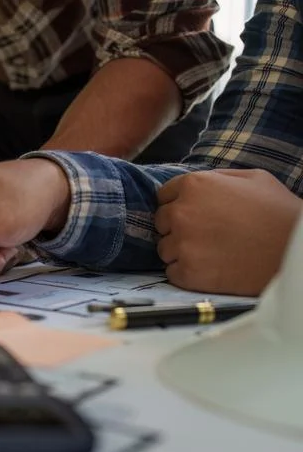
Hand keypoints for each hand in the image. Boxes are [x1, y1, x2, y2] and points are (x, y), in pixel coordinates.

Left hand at [155, 169, 301, 295]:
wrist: (295, 251)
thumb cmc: (279, 211)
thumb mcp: (253, 178)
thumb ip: (217, 177)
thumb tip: (198, 183)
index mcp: (194, 185)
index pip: (163, 196)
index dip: (178, 206)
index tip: (195, 216)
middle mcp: (181, 212)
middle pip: (161, 223)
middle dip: (177, 229)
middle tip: (205, 237)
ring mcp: (182, 244)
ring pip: (165, 249)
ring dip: (181, 252)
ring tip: (211, 254)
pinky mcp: (187, 272)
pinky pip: (172, 273)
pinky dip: (186, 274)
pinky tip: (210, 270)